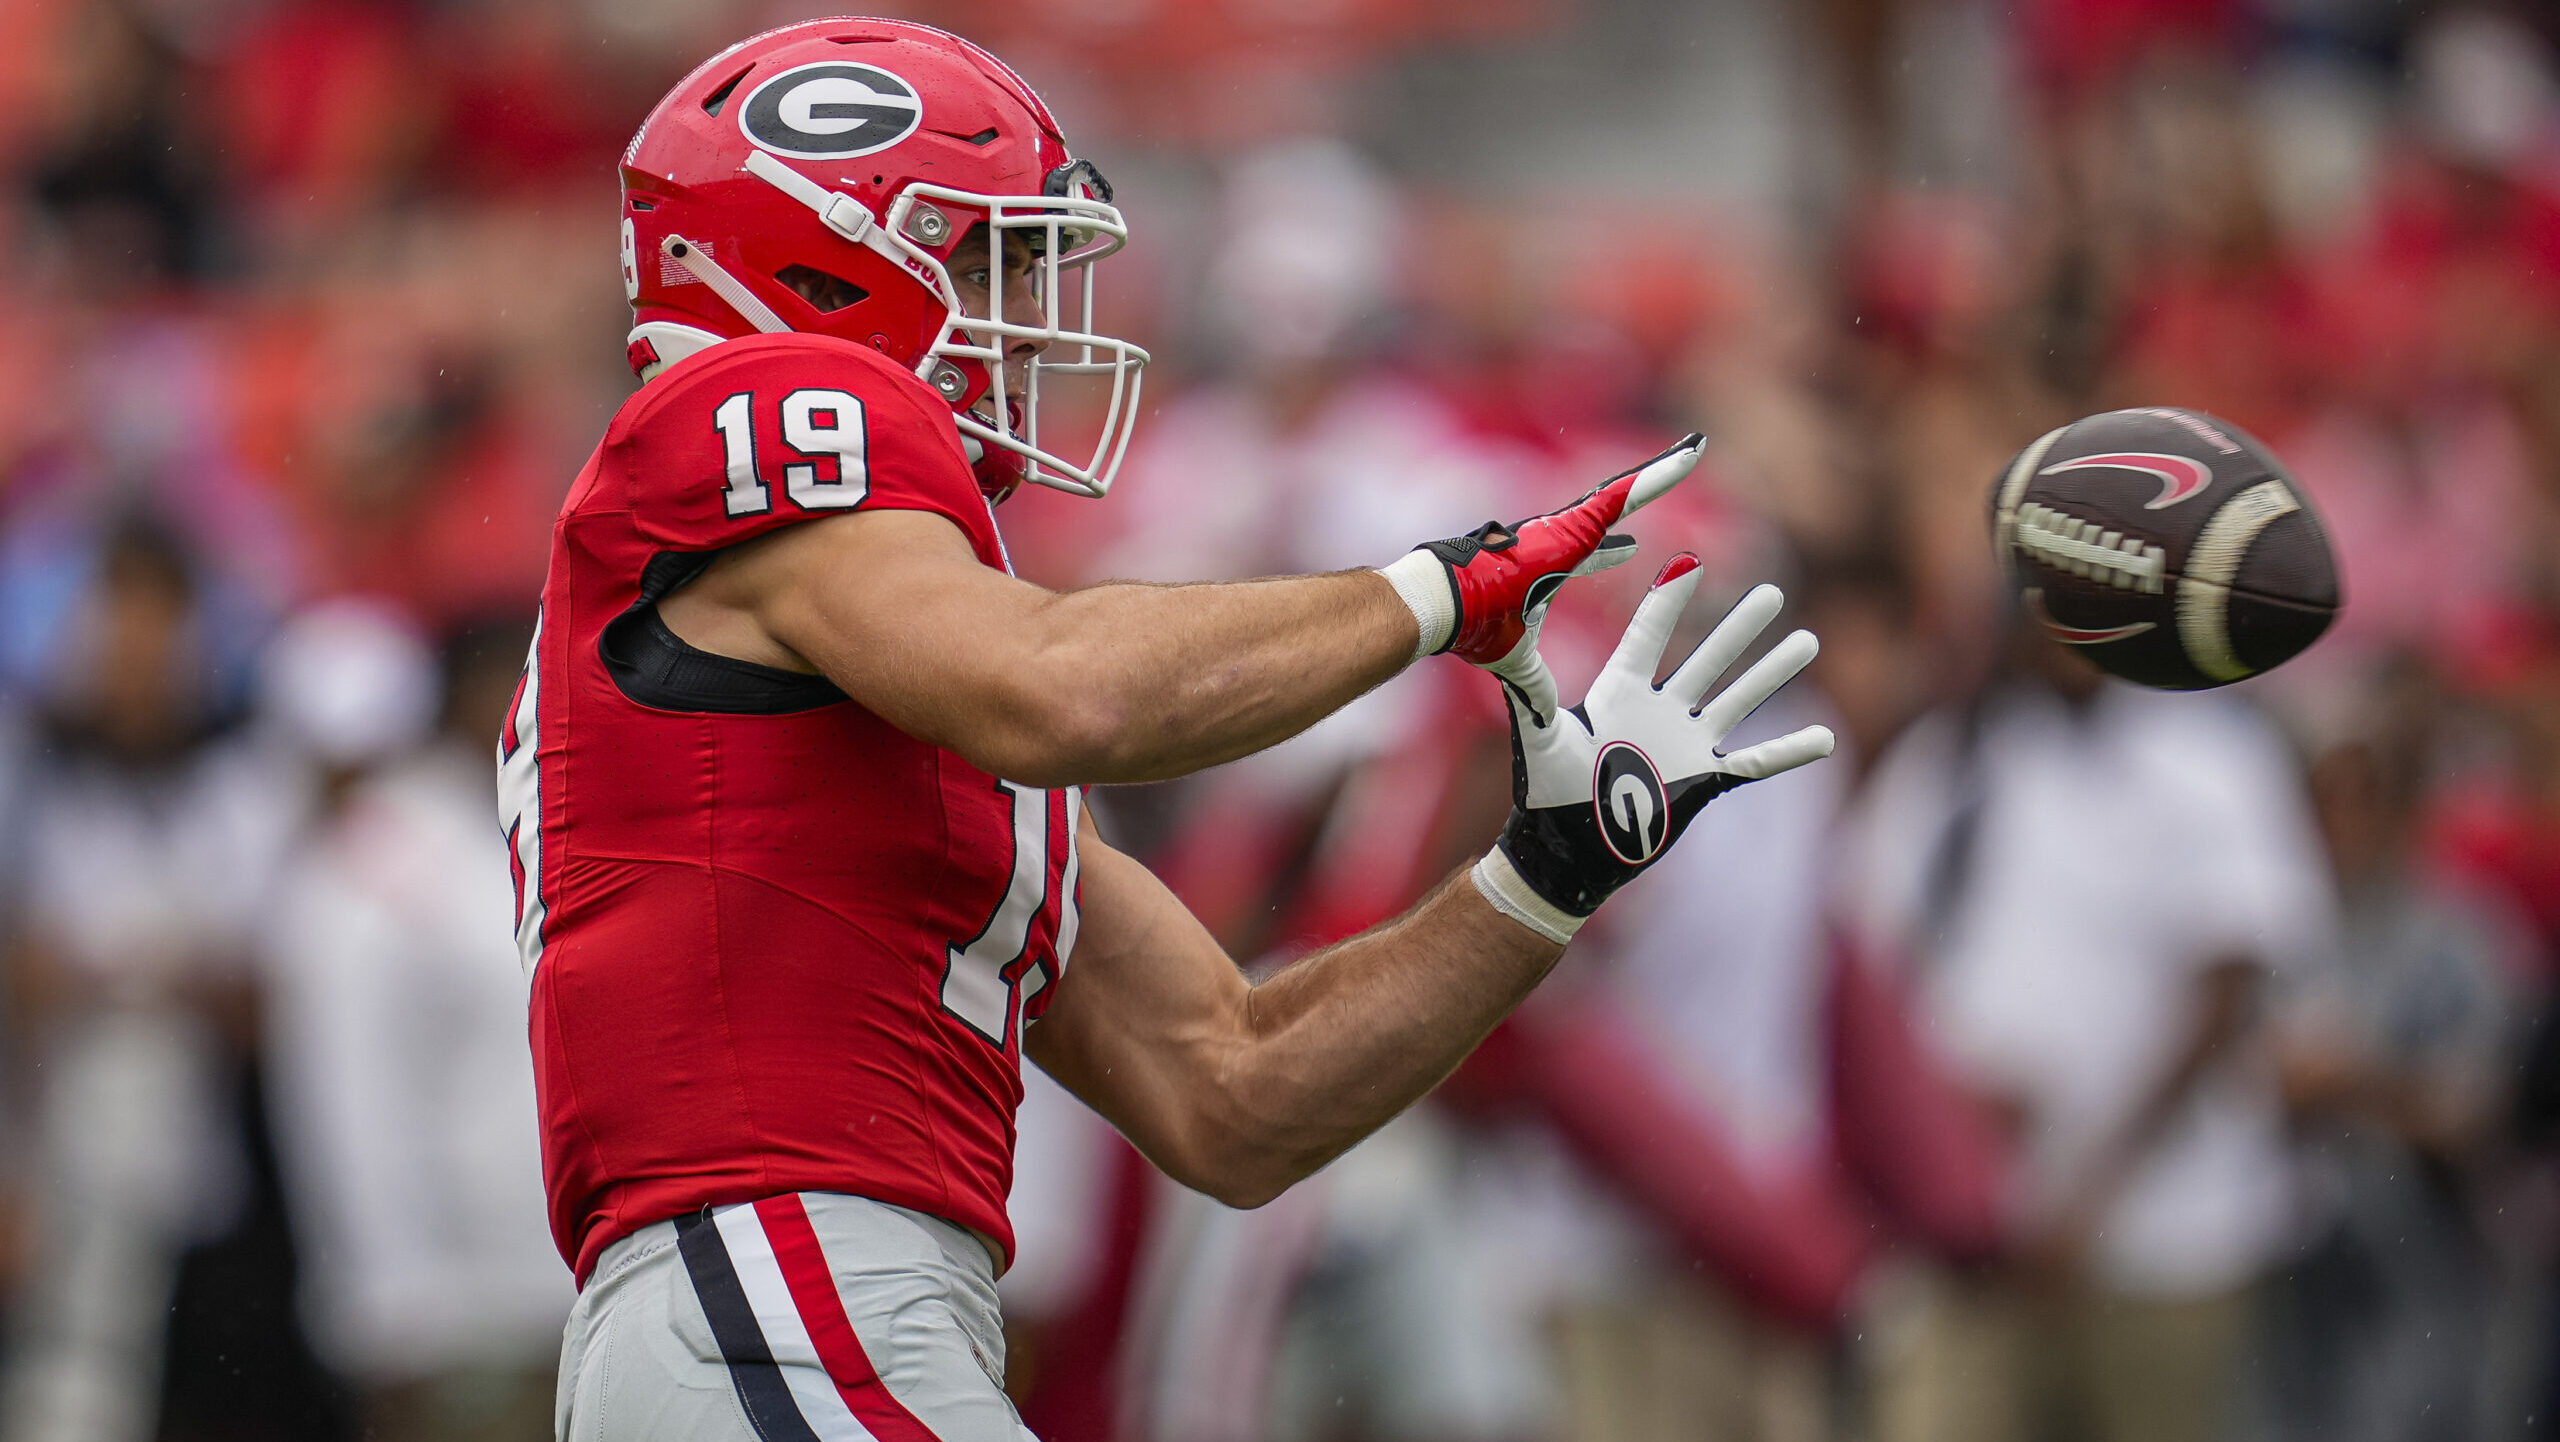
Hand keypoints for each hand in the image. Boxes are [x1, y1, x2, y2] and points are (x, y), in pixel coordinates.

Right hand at [1376, 434, 1705, 708]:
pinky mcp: (1572, 525)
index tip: (1629, 550)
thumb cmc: (1473, 630)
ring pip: (1626, 491)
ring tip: (1696, 448)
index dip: (1608, 554)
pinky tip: (1692, 456)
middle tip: (1677, 468)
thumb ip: (1535, 684)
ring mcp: (1566, 528)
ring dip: (1663, 471)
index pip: (1587, 556)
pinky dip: (1661, 476)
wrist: (1448, 607)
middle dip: (1644, 488)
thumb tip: (1542, 717)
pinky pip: (1626, 494)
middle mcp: (1558, 539)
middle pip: (1611, 509)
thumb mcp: (1516, 661)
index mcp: (1545, 567)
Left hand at [1470, 557, 1835, 942]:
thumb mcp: (1537, 729)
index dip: (1671, 600)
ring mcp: (1683, 746)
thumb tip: (1510, 634)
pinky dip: (1789, 752)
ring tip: (1807, 640)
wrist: (1565, 851)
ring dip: (1772, 673)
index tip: (1691, 561)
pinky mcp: (1701, 783)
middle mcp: (1657, 712)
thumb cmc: (1544, 790)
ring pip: (1738, 700)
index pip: (1651, 635)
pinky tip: (1826, 738)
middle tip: (1772, 591)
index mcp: (1618, 692)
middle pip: (1708, 658)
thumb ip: (1530, 683)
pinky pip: (1754, 763)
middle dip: (1740, 627)